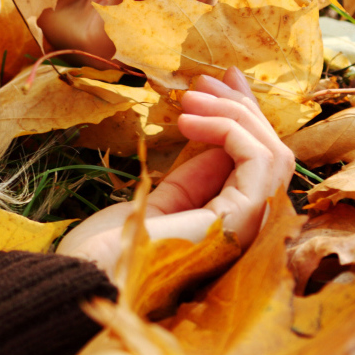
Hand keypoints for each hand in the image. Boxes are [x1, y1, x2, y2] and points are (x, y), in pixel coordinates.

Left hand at [56, 68, 293, 274]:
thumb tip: (211, 136)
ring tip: (192, 95)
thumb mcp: (153, 202)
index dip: (236, 122)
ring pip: (271, 152)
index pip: (249, 165)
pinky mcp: (241, 218)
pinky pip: (258, 159)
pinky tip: (190, 119)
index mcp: (226, 226)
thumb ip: (189, 177)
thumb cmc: (106, 249)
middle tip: (205, 79)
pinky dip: (229, 129)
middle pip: (268, 155)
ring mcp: (247, 225)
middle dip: (239, 108)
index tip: (209, 87)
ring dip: (235, 113)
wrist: (84, 275)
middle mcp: (245, 227)